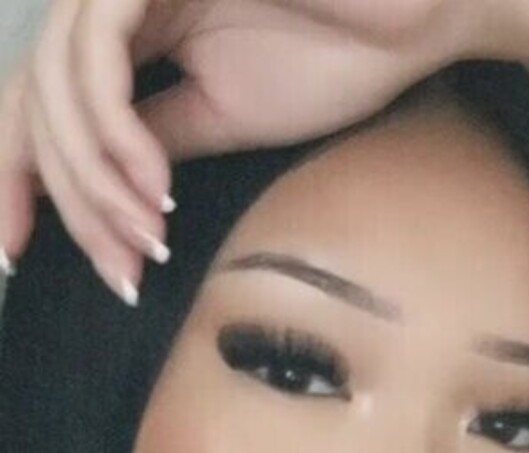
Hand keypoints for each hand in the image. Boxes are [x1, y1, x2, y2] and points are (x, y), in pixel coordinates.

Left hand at [0, 0, 481, 301]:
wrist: (410, 12)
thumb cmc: (334, 53)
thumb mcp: (221, 118)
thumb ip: (151, 146)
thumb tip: (99, 203)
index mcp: (125, 30)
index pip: (36, 103)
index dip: (14, 176)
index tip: (11, 252)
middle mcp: (112, 0)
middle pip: (37, 104)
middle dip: (66, 202)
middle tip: (120, 271)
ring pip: (57, 86)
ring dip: (94, 181)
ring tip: (145, 239)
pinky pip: (96, 56)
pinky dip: (114, 134)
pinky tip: (155, 187)